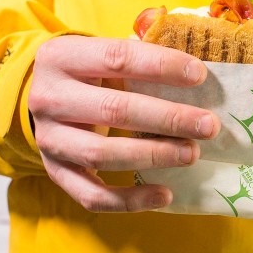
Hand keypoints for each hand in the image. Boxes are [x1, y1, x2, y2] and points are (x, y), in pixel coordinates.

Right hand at [28, 35, 219, 212]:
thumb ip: (141, 52)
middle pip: (114, 109)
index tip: (200, 76)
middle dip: (168, 118)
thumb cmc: (89, 73)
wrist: (44, 98)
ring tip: (192, 153)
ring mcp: (49, 139)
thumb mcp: (103, 52)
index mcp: (62, 57)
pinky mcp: (56, 172)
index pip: (117, 58)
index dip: (161, 67)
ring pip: (102, 154)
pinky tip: (165, 194)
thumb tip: (194, 64)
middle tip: (208, 125)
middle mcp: (50, 98)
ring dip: (154, 156)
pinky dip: (130, 200)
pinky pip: (92, 195)